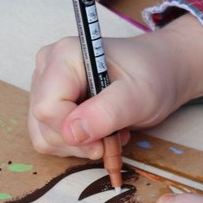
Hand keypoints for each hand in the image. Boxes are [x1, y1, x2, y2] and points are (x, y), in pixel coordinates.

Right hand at [28, 14, 202, 160]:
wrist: (160, 70)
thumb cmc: (153, 75)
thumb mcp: (139, 95)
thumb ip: (107, 113)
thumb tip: (72, 134)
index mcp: (64, 56)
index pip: (48, 107)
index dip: (72, 131)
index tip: (103, 141)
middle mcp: (47, 67)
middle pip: (43, 122)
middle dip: (78, 141)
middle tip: (112, 137)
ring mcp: (43, 85)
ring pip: (42, 134)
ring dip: (76, 146)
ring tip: (107, 133)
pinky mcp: (47, 102)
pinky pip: (47, 137)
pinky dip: (73, 145)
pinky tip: (96, 133)